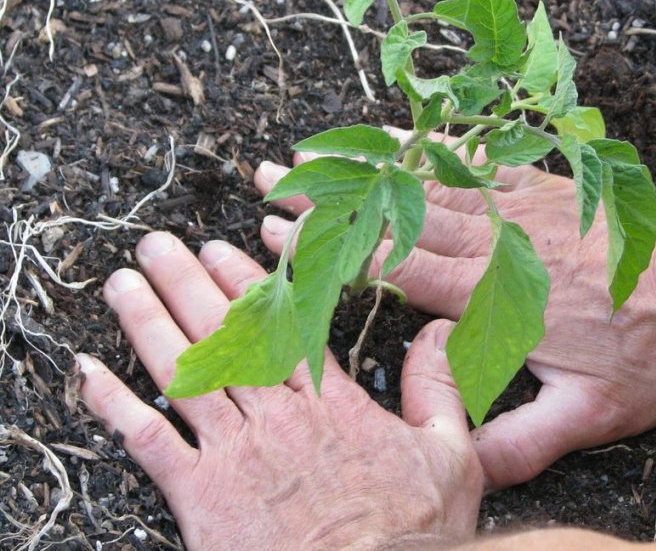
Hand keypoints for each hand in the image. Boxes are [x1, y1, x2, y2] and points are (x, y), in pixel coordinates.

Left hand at [78, 232, 482, 549]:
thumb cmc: (411, 534)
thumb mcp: (450, 456)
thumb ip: (439, 389)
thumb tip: (441, 332)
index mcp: (331, 404)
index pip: (280, 328)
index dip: (245, 288)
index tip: (218, 252)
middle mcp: (275, 416)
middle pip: (223, 338)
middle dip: (184, 285)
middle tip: (156, 247)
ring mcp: (234, 454)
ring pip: (184, 373)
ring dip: (147, 323)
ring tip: (123, 284)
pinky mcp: (201, 496)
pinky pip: (149, 441)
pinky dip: (114, 405)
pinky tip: (90, 374)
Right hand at [252, 143, 655, 490]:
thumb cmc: (653, 346)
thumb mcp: (593, 412)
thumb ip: (523, 440)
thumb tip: (462, 465)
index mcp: (496, 296)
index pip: (397, 270)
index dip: (336, 254)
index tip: (283, 239)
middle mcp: (497, 243)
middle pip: (397, 218)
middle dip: (329, 201)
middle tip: (270, 183)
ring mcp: (518, 208)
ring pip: (427, 184)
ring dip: (364, 170)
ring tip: (313, 154)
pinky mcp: (541, 188)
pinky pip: (476, 162)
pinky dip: (430, 149)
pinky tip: (398, 137)